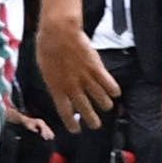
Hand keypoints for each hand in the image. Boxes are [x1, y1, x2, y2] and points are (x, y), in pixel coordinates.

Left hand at [35, 13, 118, 128]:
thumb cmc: (47, 47)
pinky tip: (116, 93)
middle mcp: (72, 86)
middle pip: (85, 109)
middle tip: (95, 125)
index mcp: (56, 88)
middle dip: (91, 120)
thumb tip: (60, 91)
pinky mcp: (96, 68)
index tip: (76, 129)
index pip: (65, 112)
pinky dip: (114, 90)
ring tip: (107, 107)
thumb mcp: (45, 69)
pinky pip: (109, 83)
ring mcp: (85, 78)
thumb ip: (55, 82)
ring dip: (105, 105)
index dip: (71, 123)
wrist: (59, 33)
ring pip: (100, 98)